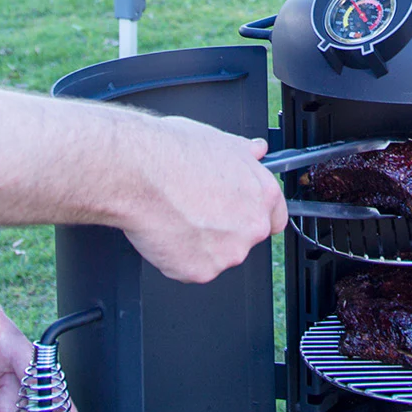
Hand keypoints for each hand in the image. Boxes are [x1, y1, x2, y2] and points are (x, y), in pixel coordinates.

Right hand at [120, 117, 287, 282]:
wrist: (135, 172)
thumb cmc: (171, 154)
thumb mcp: (219, 140)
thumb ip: (244, 153)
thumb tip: (256, 150)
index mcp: (263, 195)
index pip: (275, 217)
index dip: (253, 213)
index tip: (238, 212)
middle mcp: (252, 227)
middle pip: (245, 238)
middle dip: (225, 230)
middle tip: (196, 211)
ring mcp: (228, 253)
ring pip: (217, 256)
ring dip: (201, 245)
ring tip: (177, 217)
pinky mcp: (201, 271)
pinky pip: (191, 270)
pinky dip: (177, 258)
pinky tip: (166, 233)